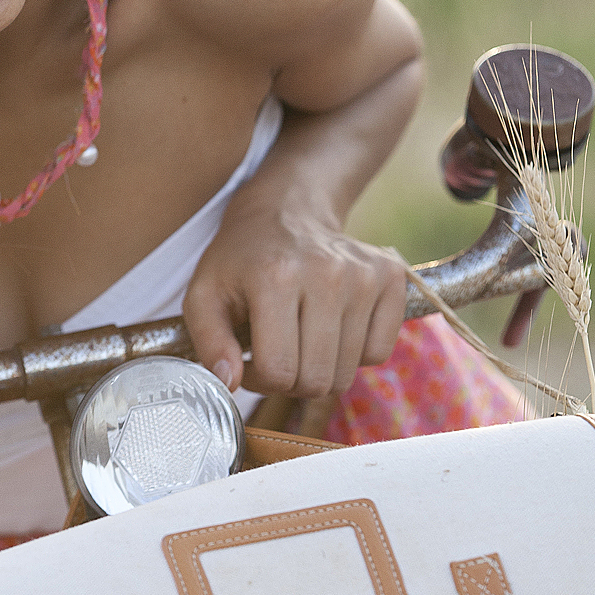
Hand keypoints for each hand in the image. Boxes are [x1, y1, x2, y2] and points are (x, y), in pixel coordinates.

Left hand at [183, 183, 407, 400]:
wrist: (287, 212)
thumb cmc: (242, 259)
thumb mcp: (204, 294)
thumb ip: (208, 343)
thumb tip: (229, 382)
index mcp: (275, 277)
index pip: (278, 371)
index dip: (258, 379)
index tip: (249, 360)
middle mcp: (327, 274)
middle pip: (317, 379)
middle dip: (290, 381)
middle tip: (276, 353)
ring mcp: (364, 275)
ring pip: (348, 373)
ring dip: (321, 369)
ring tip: (300, 338)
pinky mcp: (390, 278)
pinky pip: (378, 352)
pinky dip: (354, 354)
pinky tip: (331, 328)